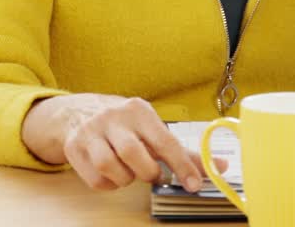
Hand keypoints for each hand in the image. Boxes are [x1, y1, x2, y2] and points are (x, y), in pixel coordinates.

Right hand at [21, 93, 222, 191]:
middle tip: (152, 174)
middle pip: (133, 153)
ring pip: (109, 166)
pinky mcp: (74, 147)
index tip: (194, 185)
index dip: (181, 165)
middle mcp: (113, 117)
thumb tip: (221, 166)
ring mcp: (90, 131)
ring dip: (125, 178)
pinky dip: (109, 185)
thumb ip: (184, 152)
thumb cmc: (127, 126)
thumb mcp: (152, 130)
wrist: (80, 113)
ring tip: (131, 172)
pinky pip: (95, 179)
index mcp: (139, 109)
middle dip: (147, 172)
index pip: (165, 140)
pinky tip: (114, 175)